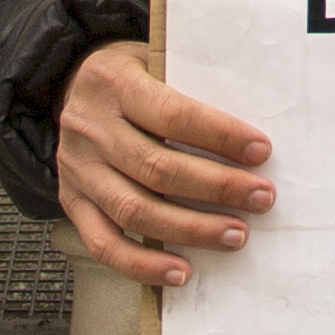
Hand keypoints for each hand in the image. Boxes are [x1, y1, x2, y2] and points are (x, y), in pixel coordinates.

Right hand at [60, 37, 271, 290]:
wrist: (72, 87)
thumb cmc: (133, 76)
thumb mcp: (154, 61)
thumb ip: (190, 87)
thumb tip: (251, 136)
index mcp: (113, 83)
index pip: (171, 114)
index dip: (219, 135)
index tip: (261, 152)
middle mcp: (89, 128)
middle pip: (157, 168)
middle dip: (217, 187)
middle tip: (262, 198)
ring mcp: (77, 170)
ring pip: (134, 210)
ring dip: (191, 229)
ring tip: (236, 235)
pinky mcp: (72, 203)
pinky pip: (103, 244)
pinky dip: (143, 265)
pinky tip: (181, 272)